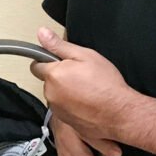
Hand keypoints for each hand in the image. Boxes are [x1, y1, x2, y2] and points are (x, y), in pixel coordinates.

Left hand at [30, 28, 129, 155]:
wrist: (119, 113)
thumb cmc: (106, 85)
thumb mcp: (84, 55)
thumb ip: (59, 45)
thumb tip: (42, 33)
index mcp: (53, 76)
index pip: (36, 65)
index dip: (48, 60)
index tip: (61, 60)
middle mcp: (51, 94)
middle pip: (48, 81)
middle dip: (59, 76)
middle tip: (80, 73)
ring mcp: (57, 110)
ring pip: (56, 96)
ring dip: (66, 92)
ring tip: (87, 89)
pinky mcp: (66, 121)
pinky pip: (64, 109)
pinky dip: (73, 105)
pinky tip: (88, 101)